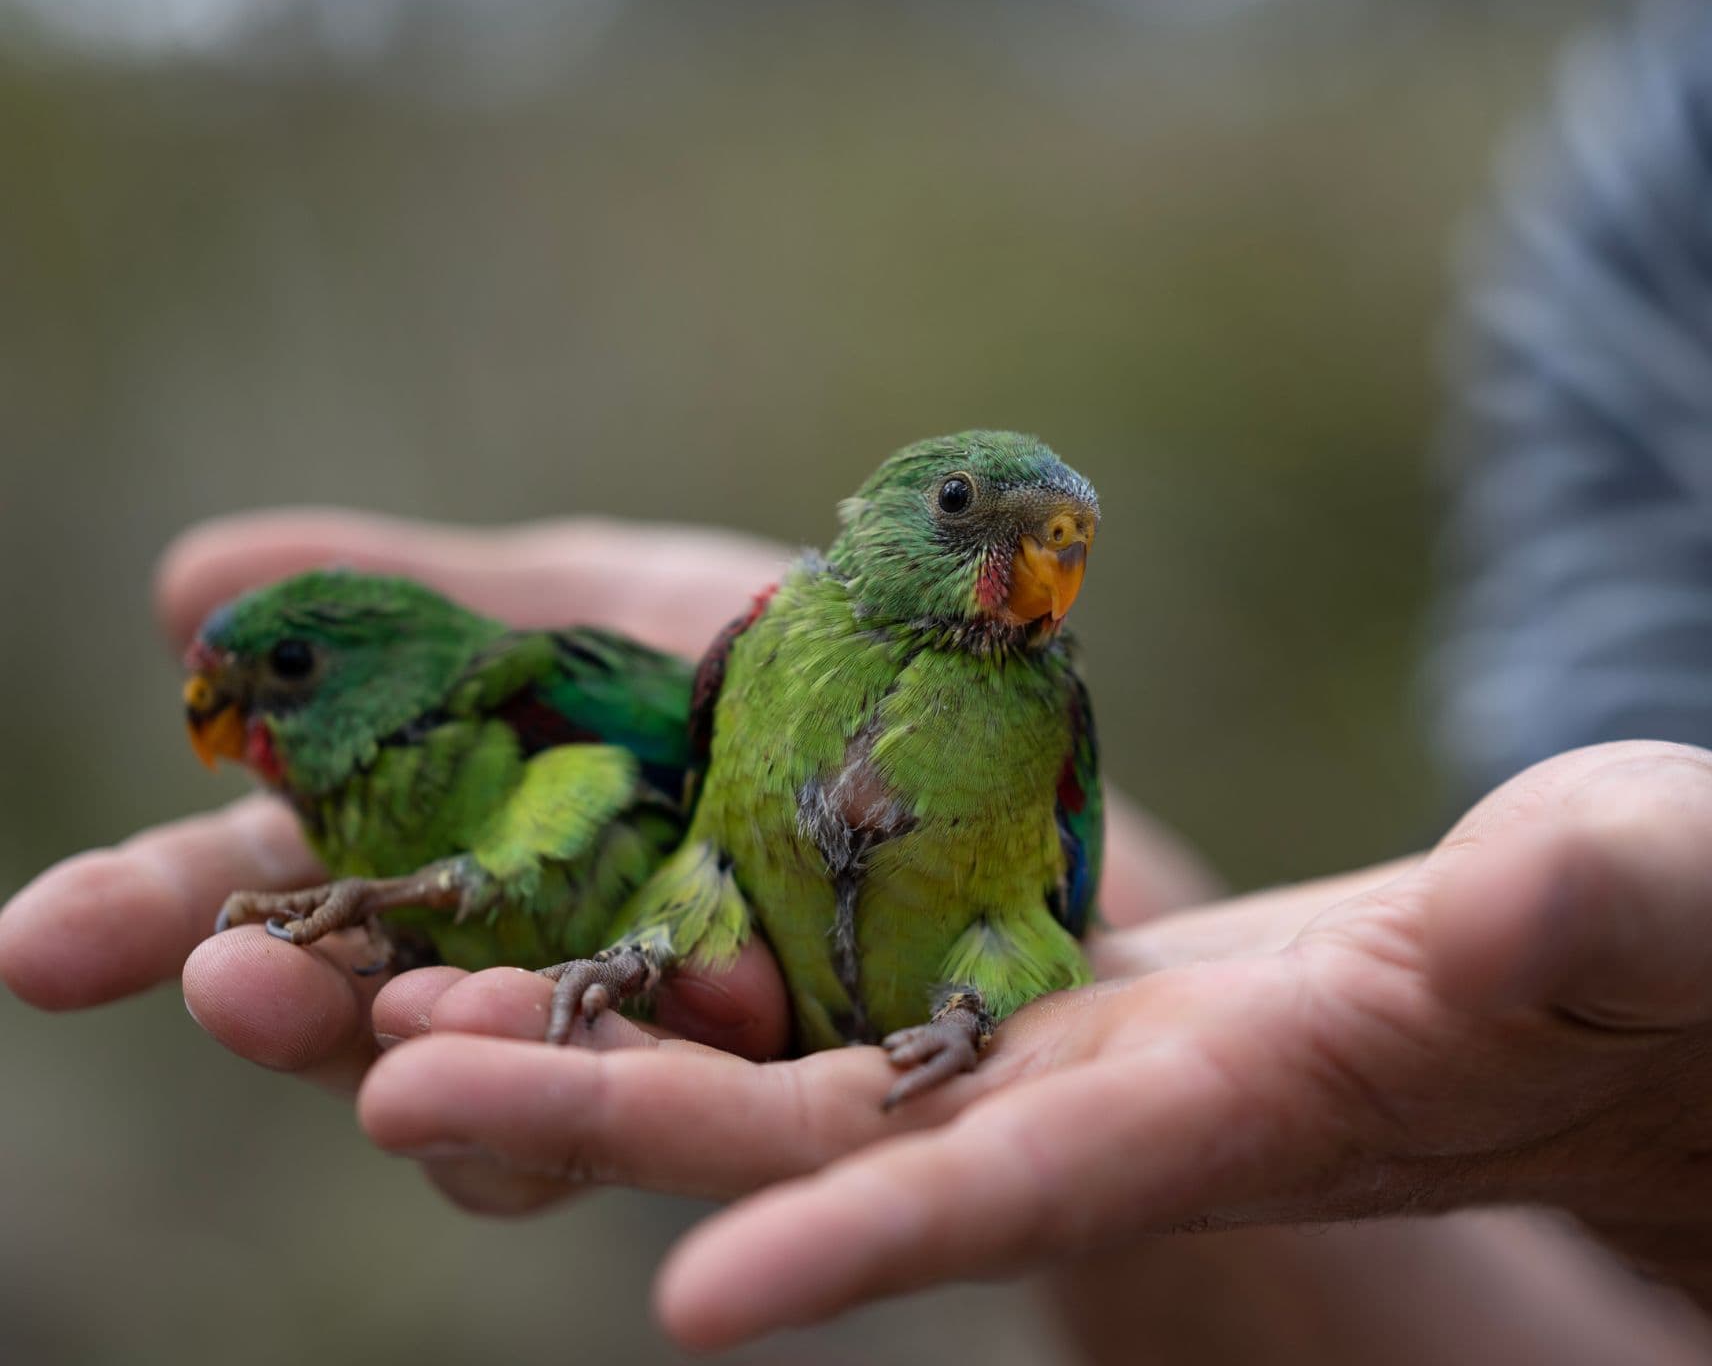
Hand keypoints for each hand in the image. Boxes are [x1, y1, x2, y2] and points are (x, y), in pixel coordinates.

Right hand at [0, 506, 1214, 1209]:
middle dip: (295, 1010)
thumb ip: (422, 606)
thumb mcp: (598, 602)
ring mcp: (661, 1034)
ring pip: (532, 1095)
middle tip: (221, 979)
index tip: (39, 948)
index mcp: (473, 843)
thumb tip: (187, 581)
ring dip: (467, 1073)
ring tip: (409, 1048)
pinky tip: (646, 1059)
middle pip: (385, 1014)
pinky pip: (716, 1111)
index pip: (292, 892)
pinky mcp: (793, 1082)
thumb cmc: (777, 657)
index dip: (169, 916)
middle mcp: (543, 960)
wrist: (985, 724)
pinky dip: (665, 1094)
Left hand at [357, 740, 1711, 1350]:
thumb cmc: (1646, 971)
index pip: (1037, 1189)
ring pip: (769, 1046)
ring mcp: (1022, 1033)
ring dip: (586, 1030)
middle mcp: (1079, 1093)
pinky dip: (673, 947)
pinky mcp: (999, 966)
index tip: (692, 1306)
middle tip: (390, 1079)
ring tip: (377, 1000)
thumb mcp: (1640, 930)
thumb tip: (1568, 896)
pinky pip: (809, 959)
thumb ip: (1606, 922)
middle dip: (616, 1123)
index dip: (882, 1241)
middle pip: (820, 1128)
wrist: (1550, 988)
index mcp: (1231, 1108)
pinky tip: (537, 909)